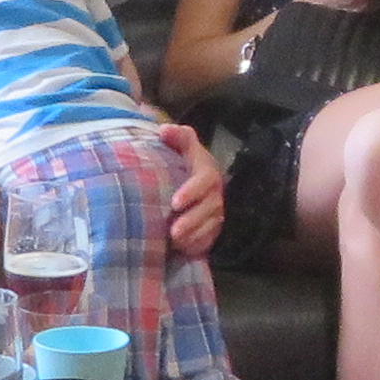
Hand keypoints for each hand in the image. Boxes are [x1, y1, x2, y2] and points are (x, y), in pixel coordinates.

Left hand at [162, 126, 228, 258]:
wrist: (195, 182)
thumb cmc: (184, 162)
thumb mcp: (183, 145)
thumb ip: (177, 136)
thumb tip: (164, 130)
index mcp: (208, 172)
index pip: (205, 181)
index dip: (192, 191)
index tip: (174, 202)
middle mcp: (215, 195)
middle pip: (209, 210)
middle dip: (192, 221)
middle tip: (173, 231)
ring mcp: (215, 215)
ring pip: (209, 228)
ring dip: (193, 236)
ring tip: (175, 242)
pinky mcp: (212, 231)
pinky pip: (208, 241)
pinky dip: (196, 246)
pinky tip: (183, 249)